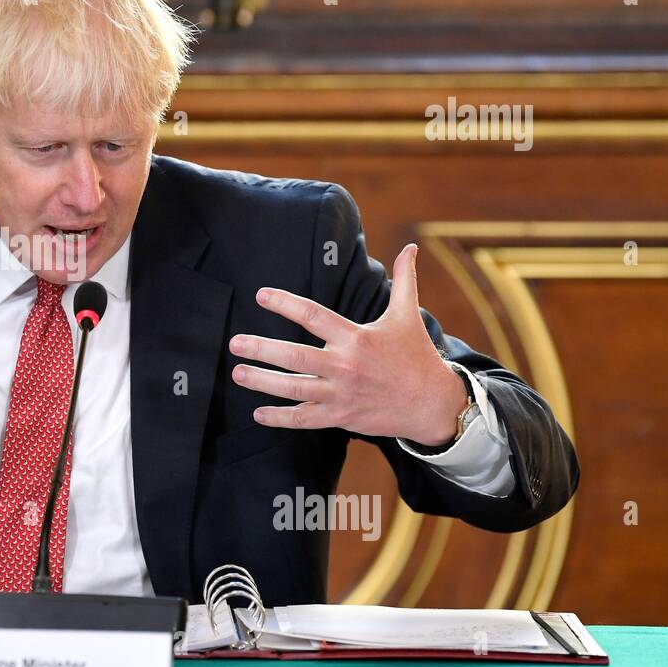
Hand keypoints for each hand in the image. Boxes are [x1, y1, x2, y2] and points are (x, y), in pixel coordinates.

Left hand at [229, 244, 467, 444]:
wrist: (432, 404)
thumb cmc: (416, 356)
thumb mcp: (407, 316)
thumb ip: (403, 280)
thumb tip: (410, 247)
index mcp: (356, 338)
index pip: (314, 316)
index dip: (285, 304)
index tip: (262, 295)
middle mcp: (345, 366)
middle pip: (296, 357)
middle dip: (262, 349)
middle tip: (235, 343)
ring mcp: (341, 394)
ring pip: (295, 389)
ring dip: (263, 382)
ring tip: (238, 373)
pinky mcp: (341, 417)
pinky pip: (305, 419)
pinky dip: (280, 418)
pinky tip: (258, 414)